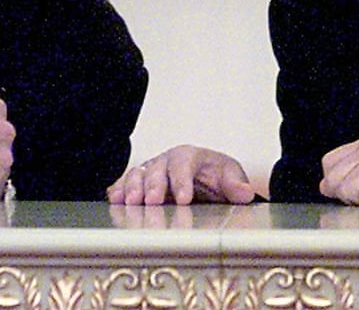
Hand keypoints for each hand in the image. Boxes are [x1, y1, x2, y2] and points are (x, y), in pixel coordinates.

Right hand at [106, 145, 256, 205]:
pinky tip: (115, 200)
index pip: (184, 162)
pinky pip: (126, 183)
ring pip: (139, 173)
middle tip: (151, 202)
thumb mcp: (229, 176)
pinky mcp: (140, 183)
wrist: (204, 179)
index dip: (182, 180)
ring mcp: (152, 170)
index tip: (183, 198)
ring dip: (133, 188)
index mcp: (190, 156)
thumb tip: (244, 191)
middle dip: (153, 185)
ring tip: (130, 202)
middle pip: (157, 167)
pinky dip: (119, 190)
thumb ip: (236, 183)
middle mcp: (167, 160)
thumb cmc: (215, 175)